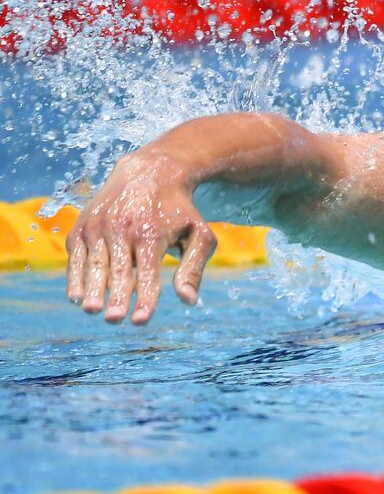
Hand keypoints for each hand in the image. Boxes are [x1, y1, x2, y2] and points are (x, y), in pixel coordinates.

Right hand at [65, 155, 217, 324]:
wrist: (150, 172)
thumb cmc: (179, 210)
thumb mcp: (199, 234)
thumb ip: (194, 267)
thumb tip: (189, 300)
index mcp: (151, 233)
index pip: (147, 272)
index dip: (144, 298)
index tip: (140, 320)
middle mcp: (122, 228)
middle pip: (118, 269)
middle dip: (116, 296)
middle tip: (114, 319)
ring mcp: (99, 226)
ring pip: (94, 263)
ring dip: (92, 288)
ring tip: (92, 310)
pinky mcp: (83, 226)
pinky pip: (77, 255)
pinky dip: (75, 275)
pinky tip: (76, 296)